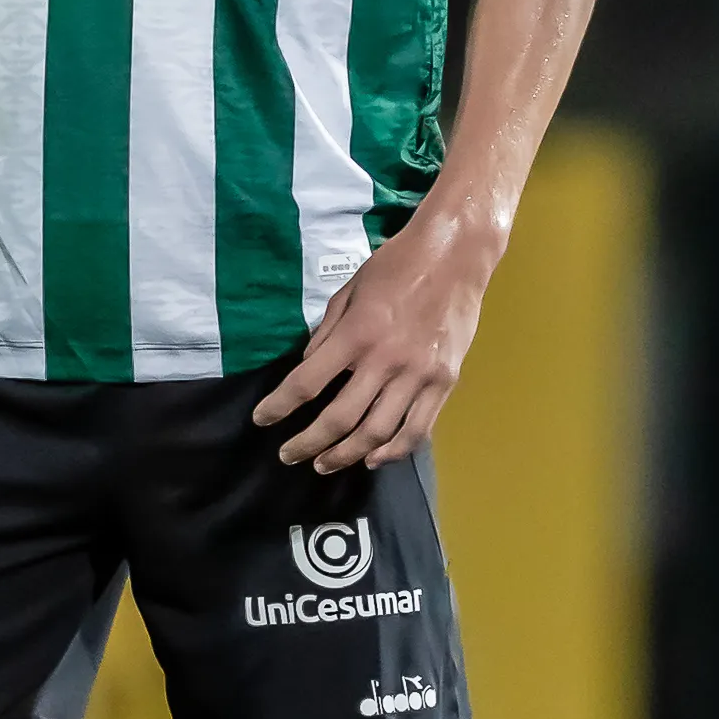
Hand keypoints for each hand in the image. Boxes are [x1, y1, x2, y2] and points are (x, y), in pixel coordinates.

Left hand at [250, 202, 499, 473]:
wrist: (456, 255)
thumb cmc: (396, 265)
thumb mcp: (349, 290)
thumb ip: (326, 333)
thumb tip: (307, 367)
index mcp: (358, 333)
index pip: (307, 382)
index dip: (279, 406)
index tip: (262, 420)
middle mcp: (387, 360)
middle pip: (340, 418)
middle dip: (308, 443)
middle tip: (289, 455)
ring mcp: (419, 375)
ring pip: (378, 433)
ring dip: (346, 455)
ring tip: (324, 464)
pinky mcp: (445, 382)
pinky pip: (417, 429)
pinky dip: (392, 451)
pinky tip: (372, 458)